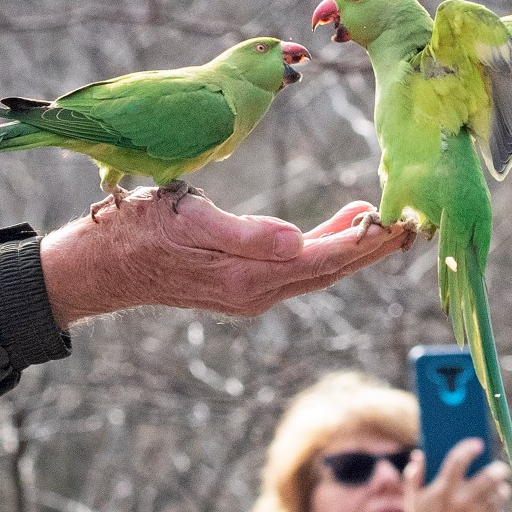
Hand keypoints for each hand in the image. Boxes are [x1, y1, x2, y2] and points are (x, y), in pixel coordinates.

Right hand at [40, 186, 411, 326]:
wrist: (100, 266)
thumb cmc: (139, 232)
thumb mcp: (187, 219)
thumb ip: (244, 233)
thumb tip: (298, 240)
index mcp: (249, 276)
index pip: (324, 259)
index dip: (364, 242)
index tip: (400, 223)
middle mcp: (257, 292)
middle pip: (330, 270)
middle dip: (371, 249)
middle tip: (411, 225)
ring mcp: (249, 293)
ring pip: (316, 271)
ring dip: (352, 248)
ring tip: (383, 223)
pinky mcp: (240, 285)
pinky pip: (298, 270)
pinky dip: (325, 249)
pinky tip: (337, 229)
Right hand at [402, 439, 510, 511]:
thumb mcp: (411, 500)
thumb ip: (413, 475)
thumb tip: (419, 454)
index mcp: (441, 490)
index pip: (457, 461)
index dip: (468, 449)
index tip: (478, 443)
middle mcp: (459, 501)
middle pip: (487, 478)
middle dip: (497, 469)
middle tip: (501, 466)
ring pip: (496, 494)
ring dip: (501, 486)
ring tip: (501, 482)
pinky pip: (495, 508)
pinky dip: (498, 501)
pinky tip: (496, 496)